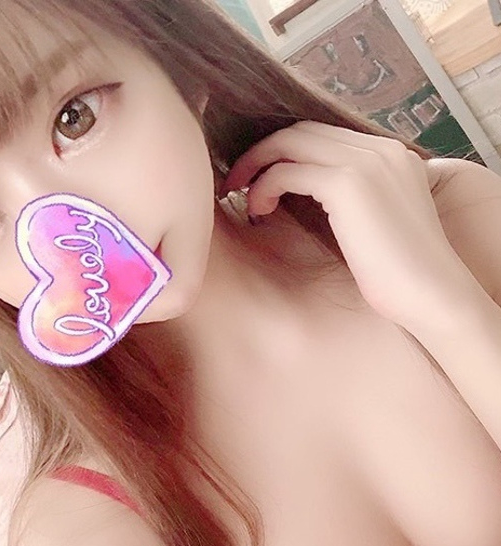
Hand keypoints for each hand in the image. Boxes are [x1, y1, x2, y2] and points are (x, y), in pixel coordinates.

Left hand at [220, 121, 475, 330]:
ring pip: (290, 143)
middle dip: (262, 152)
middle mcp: (378, 148)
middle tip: (236, 181)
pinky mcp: (348, 185)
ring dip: (257, 167)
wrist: (431, 293)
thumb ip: (351, 198)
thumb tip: (303, 195)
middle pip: (301, 130)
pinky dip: (265, 187)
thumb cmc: (402, 274)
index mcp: (389, 154)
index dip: (284, 150)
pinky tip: (259, 211)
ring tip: (242, 198)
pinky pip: (287, 171)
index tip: (259, 175)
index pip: (322, 135)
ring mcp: (365, 162)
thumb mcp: (377, 222)